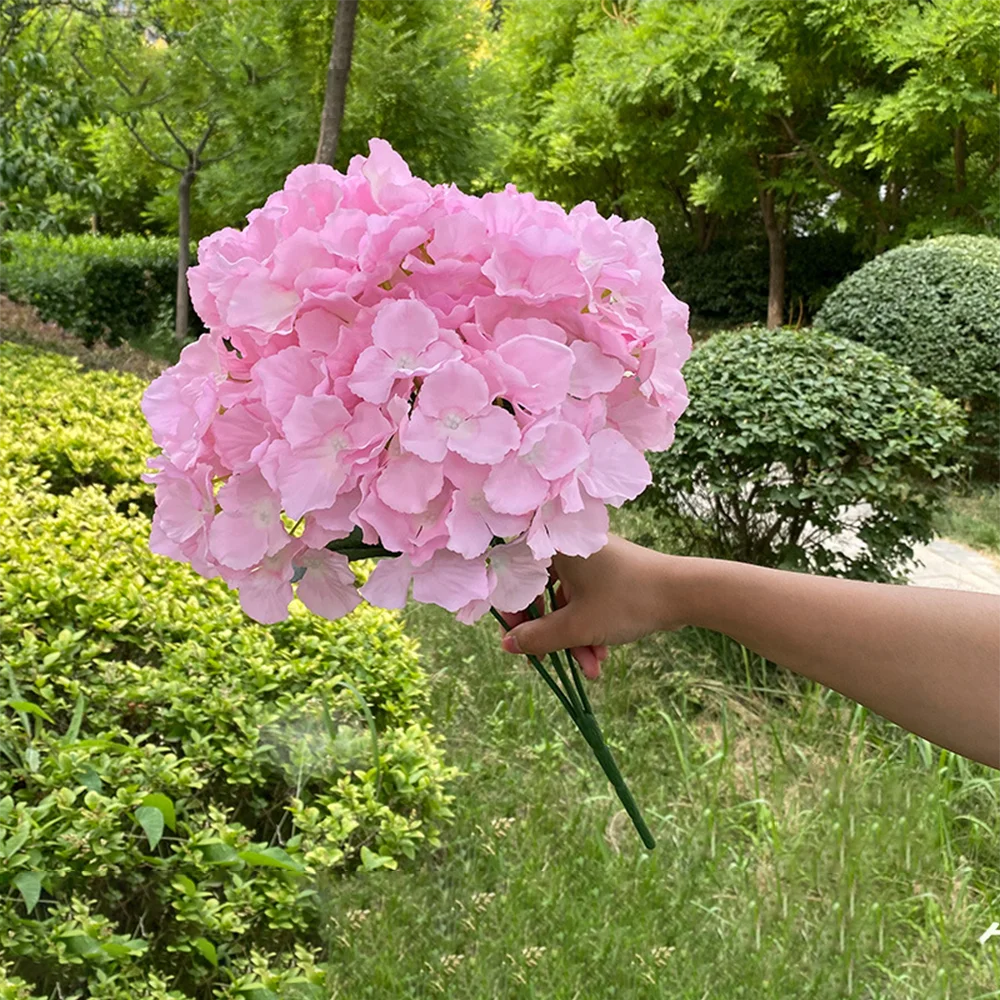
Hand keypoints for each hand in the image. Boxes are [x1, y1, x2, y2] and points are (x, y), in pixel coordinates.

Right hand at [500, 535, 680, 678]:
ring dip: (574, 637)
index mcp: (555, 545)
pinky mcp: (608, 571)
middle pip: (543, 594)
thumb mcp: (577, 626)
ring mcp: (591, 558)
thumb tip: (508, 645)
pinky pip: (586, 599)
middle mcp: (569, 545)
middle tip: (549, 662)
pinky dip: (590, 626)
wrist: (683, 592)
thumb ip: (538, 637)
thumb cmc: (625, 600)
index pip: (516, 577)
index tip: (517, 640)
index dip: (513, 612)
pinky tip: (602, 655)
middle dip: (551, 634)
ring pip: (567, 602)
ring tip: (591, 668)